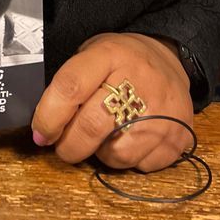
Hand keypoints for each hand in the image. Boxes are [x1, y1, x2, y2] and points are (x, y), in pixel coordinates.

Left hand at [31, 33, 192, 172]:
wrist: (169, 60)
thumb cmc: (121, 60)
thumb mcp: (93, 53)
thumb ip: (71, 83)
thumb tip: (45, 124)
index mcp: (110, 55)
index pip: (71, 87)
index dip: (49, 116)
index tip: (41, 133)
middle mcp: (138, 81)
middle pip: (92, 126)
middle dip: (69, 146)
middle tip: (63, 147)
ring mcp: (162, 111)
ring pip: (117, 154)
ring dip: (101, 154)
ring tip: (103, 137)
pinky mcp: (178, 137)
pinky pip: (141, 165)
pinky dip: (128, 160)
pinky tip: (129, 140)